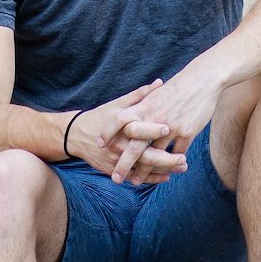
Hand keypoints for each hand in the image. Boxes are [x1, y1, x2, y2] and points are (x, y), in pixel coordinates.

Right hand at [65, 80, 187, 184]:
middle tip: (184, 159)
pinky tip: (167, 176)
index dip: (153, 129)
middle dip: (165, 159)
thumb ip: (140, 95)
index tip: (170, 128)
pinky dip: (151, 178)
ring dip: (163, 170)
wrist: (76, 135)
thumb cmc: (101, 115)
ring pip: (143, 170)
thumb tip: (161, 83)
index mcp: (120, 127)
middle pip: (144, 155)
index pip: (138, 129)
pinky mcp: (114, 170)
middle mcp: (119, 146)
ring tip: (182, 167)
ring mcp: (116, 160)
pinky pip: (135, 177)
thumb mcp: (118, 104)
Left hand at [97, 58, 221, 184]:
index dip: (108, 131)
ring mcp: (172, 127)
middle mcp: (155, 118)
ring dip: (145, 171)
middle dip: (124, 164)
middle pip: (135, 146)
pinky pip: (176, 154)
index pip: (120, 120)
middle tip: (115, 178)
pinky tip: (164, 173)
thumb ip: (141, 106)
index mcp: (145, 106)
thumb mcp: (155, 94)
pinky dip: (169, 166)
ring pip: (155, 156)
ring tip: (136, 181)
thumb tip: (127, 119)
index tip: (100, 144)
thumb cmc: (177, 87)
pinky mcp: (187, 132)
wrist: (201, 80)